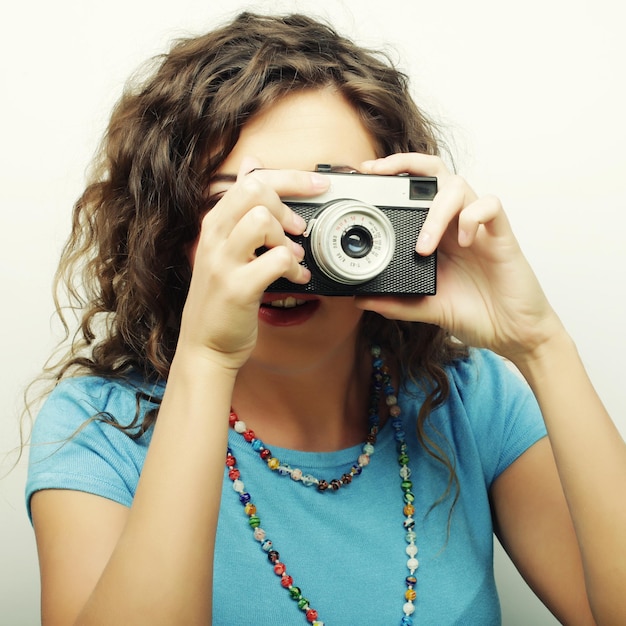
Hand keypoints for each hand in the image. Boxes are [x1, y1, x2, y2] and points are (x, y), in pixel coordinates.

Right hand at [178, 157, 328, 369]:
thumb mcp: (225, 246)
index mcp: (214, 224)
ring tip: (294, 255)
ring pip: (261, 219)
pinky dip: (295, 267)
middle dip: (287, 204)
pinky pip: (276, 261)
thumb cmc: (221, 298)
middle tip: (298, 228)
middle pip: (254, 190)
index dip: (291, 177)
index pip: (250, 180)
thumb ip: (239, 209)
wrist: (205, 345)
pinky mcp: (237, 288)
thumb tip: (251, 165)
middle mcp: (214, 237)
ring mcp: (223, 262)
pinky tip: (297, 278)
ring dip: (287, 237)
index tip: (320, 184)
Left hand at [355, 153, 563, 361]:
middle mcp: (455, 224)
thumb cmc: (474, 313)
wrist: (511, 333)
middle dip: (407, 163)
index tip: (365, 174)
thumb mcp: (425, 309)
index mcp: (436, 234)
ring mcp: (478, 227)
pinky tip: (464, 242)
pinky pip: (491, 205)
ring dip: (435, 211)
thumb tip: (359, 300)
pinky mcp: (501, 236)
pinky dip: (473, 216)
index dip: (392, 175)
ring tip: (424, 247)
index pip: (415, 190)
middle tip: (380, 172)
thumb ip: (395, 303)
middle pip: (435, 173)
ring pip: (458, 186)